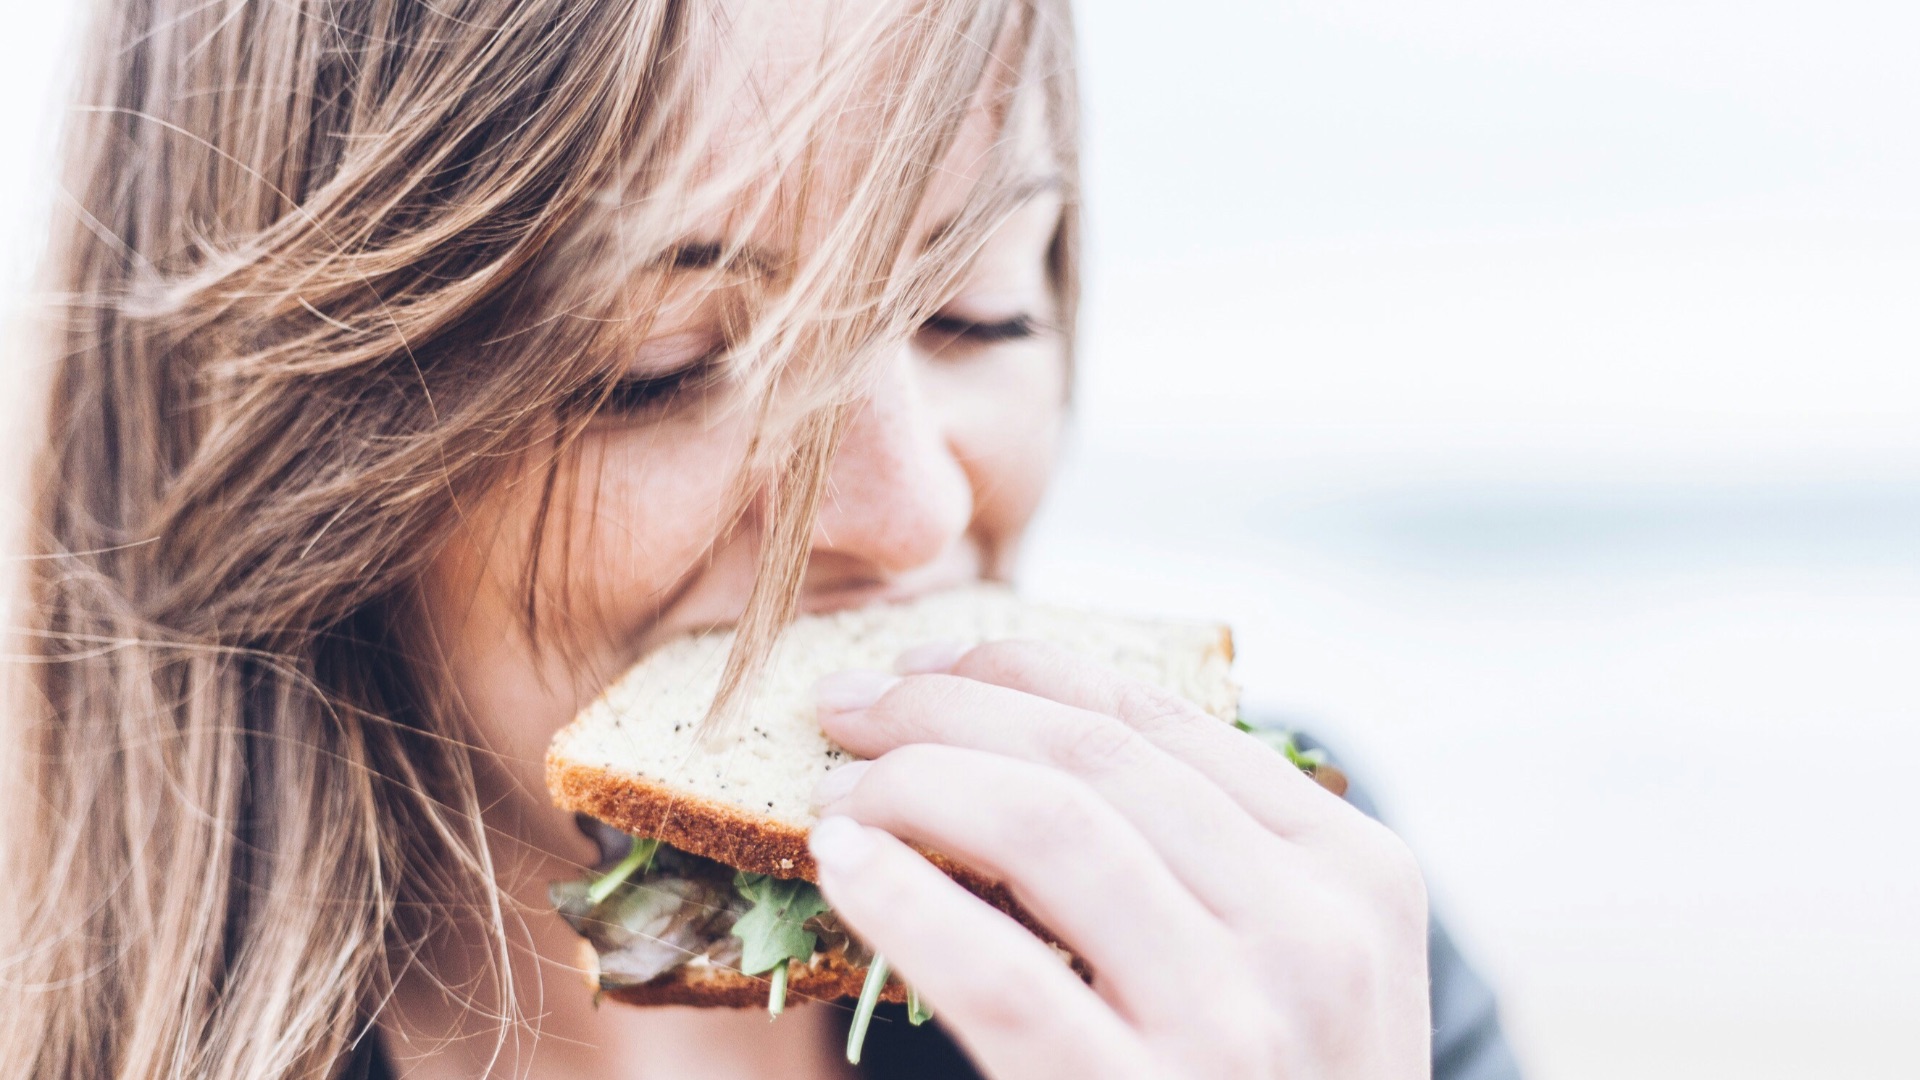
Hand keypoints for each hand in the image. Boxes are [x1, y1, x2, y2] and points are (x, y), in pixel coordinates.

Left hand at [806, 641, 1430, 1079]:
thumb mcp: (1296, 972)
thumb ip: (1206, 860)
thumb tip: (1013, 736)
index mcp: (1356, 872)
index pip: (1160, 719)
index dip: (1020, 669)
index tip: (923, 665)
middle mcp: (1315, 934)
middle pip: (1093, 759)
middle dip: (945, 709)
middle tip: (846, 709)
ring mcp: (1239, 1026)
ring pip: (1049, 828)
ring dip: (914, 784)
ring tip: (838, 793)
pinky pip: (1003, 975)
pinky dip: (907, 900)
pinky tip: (844, 866)